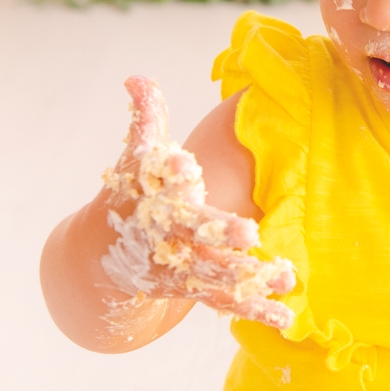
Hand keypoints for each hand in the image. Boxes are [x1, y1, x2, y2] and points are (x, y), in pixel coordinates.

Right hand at [100, 75, 294, 329]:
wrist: (104, 253)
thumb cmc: (133, 193)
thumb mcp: (136, 154)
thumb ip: (146, 115)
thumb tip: (135, 75)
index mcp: (155, 198)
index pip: (159, 182)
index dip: (170, 172)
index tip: (182, 163)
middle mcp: (166, 236)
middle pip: (192, 234)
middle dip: (218, 233)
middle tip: (249, 231)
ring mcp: (180, 267)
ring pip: (214, 274)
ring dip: (248, 277)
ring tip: (284, 276)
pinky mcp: (194, 290)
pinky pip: (224, 303)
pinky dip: (253, 311)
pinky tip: (285, 315)